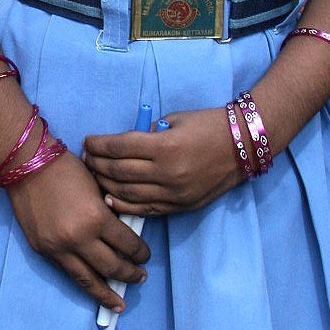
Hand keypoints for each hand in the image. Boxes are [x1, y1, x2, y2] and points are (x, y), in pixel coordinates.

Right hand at [6, 148, 149, 311]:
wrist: (26, 165)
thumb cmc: (65, 169)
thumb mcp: (97, 188)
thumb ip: (109, 214)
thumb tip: (122, 237)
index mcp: (97, 218)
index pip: (128, 245)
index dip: (141, 253)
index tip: (145, 255)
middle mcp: (79, 238)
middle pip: (112, 268)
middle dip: (130, 275)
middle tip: (140, 277)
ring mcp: (59, 248)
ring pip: (89, 281)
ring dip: (108, 293)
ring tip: (120, 302)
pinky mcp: (44, 251)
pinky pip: (69, 273)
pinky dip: (84, 284)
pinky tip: (93, 289)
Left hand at [82, 109, 243, 216]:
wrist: (244, 147)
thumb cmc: (209, 125)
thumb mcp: (176, 120)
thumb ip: (148, 134)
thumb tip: (122, 145)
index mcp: (165, 146)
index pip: (119, 147)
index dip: (98, 144)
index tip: (87, 141)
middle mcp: (167, 173)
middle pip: (118, 171)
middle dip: (96, 164)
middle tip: (85, 158)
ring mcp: (174, 193)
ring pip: (127, 194)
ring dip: (105, 185)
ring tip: (94, 176)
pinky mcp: (180, 206)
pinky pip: (145, 209)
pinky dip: (123, 206)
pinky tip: (109, 199)